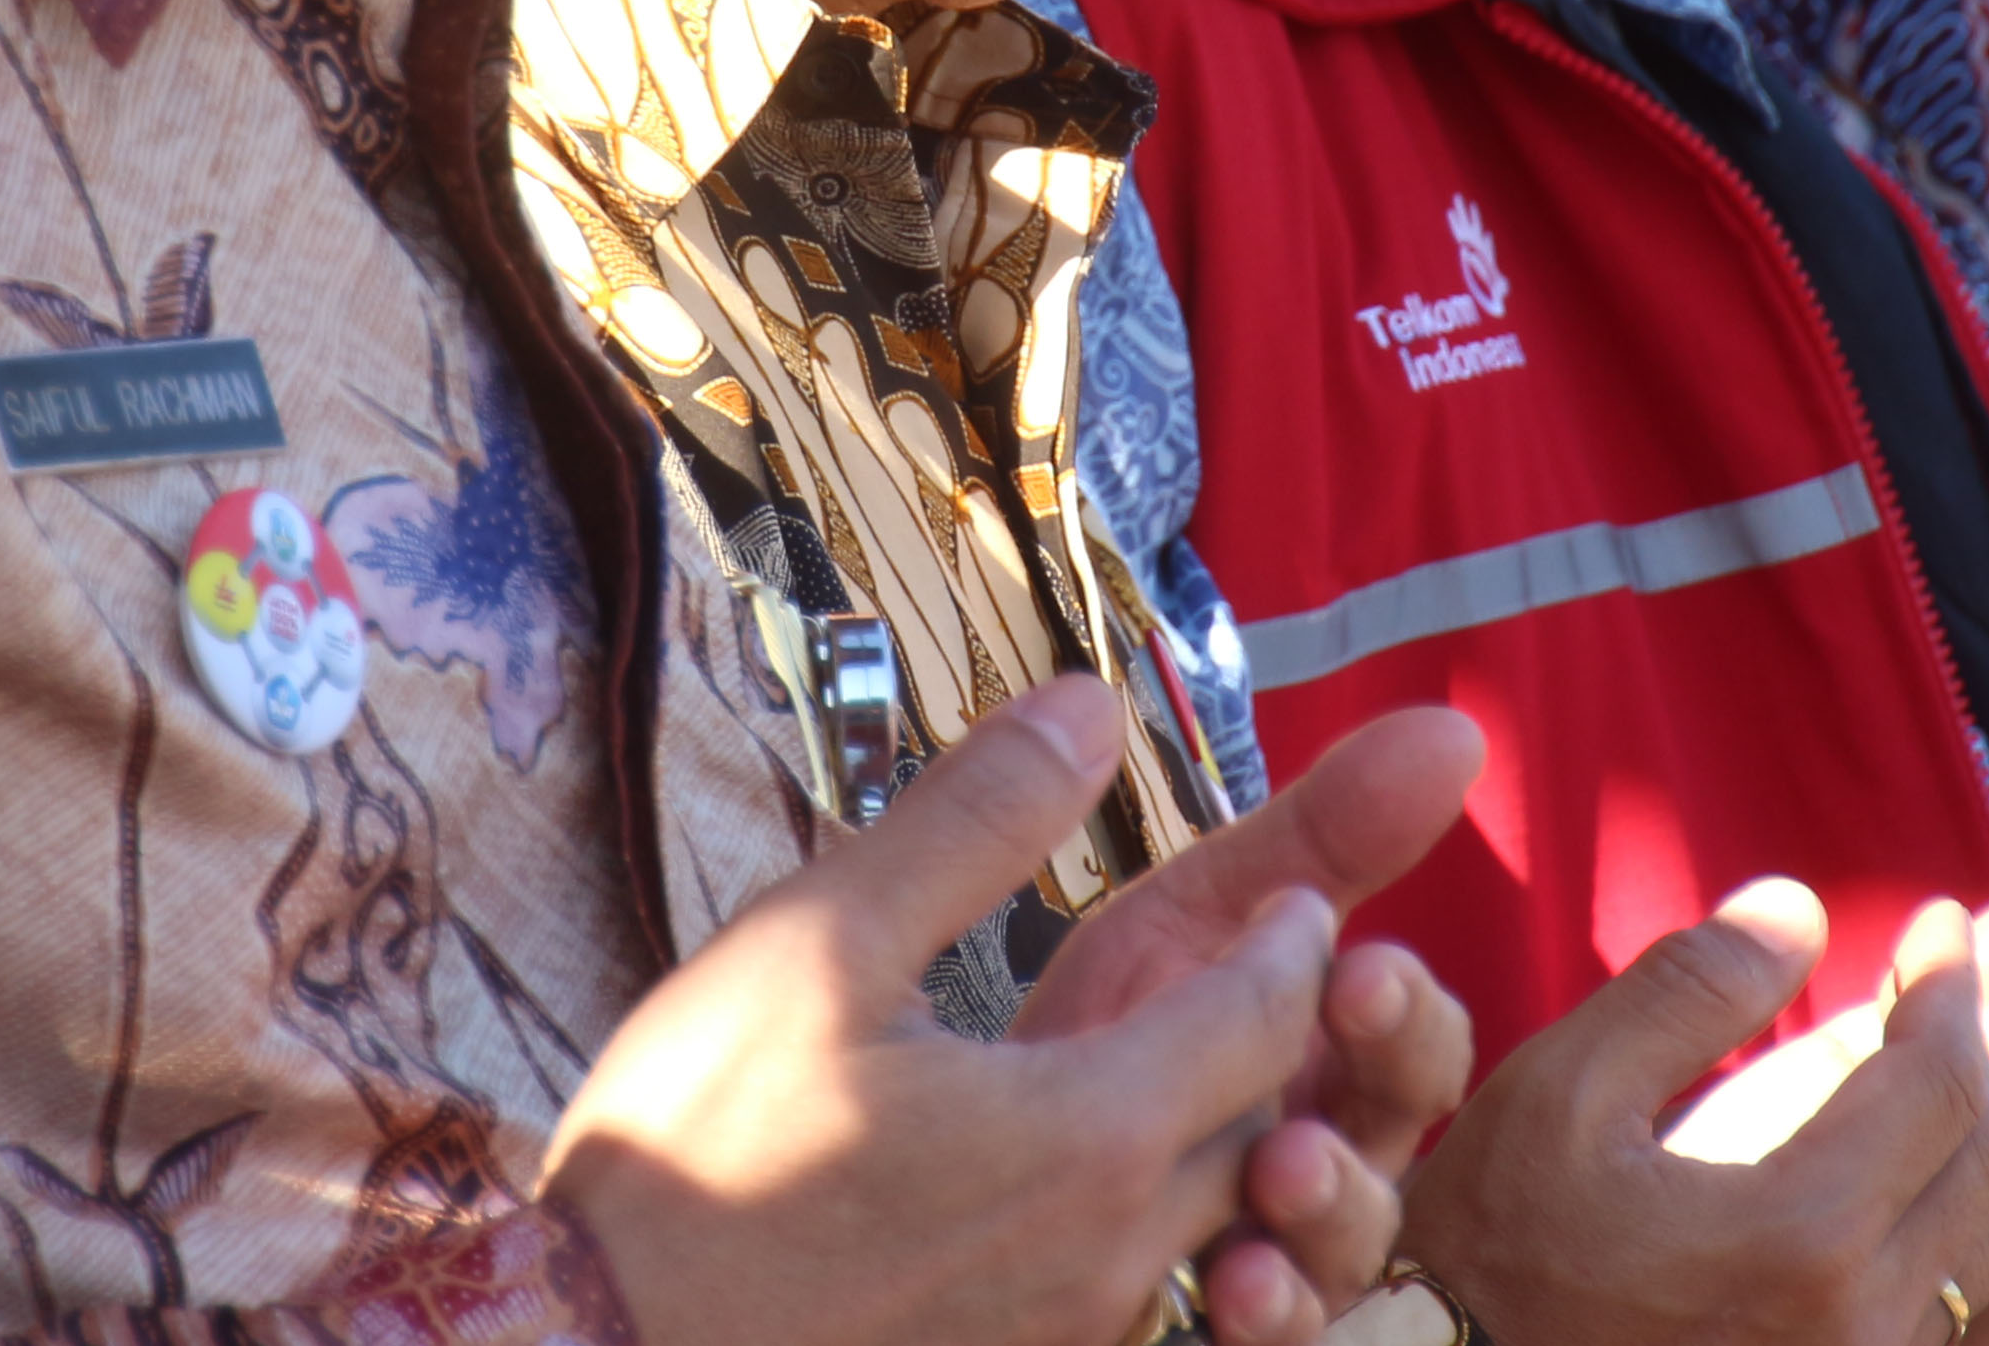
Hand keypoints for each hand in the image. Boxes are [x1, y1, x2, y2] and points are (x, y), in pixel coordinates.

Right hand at [543, 676, 1343, 1345]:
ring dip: (1208, 1140)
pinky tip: (1055, 1183)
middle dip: (1273, 1043)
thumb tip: (1086, 705)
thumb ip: (972, 820)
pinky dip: (1130, 1223)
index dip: (1292, 943)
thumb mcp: (818, 943)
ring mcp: (1063, 1341)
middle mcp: (1109, 1256)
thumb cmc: (690, 1156)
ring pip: (1193, 1221)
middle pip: (1255, 1129)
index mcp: (1089, 1133)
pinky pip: (1119, 1295)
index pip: (1265, 1018)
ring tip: (1170, 1067)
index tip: (1298, 896)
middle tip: (1265, 974)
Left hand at [1018, 709, 1490, 1338]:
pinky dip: (1272, 1310)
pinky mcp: (1192, 1314)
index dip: (1402, 1004)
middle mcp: (1304, 1146)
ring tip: (1281, 1171)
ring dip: (1333, 1208)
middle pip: (1395, 1136)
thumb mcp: (1184, 921)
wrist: (920, 1158)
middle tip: (1337, 1058)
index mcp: (1307, 1045)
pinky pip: (1271, 1329)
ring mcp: (1258, 1242)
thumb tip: (1453, 729)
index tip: (1358, 969)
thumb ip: (1314, 835)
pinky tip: (1232, 1286)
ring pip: (1346, 1244)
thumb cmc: (1077, 1039)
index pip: (1405, 1030)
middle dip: (1385, 1096)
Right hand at [1397, 884, 1988, 1344]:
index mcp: (1801, 1234)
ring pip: (1981, 1252)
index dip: (1948, 986)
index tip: (1935, 922)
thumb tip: (1800, 911)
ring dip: (1973, 1145)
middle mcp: (1858, 1327)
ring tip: (1936, 1071)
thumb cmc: (1493, 1253)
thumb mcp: (1562, 1093)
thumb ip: (1688, 991)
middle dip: (1977, 1055)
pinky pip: (1947, 1322)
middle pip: (1983, 1165)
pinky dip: (1952, 1234)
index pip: (1938, 1083)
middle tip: (1945, 984)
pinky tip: (1912, 1184)